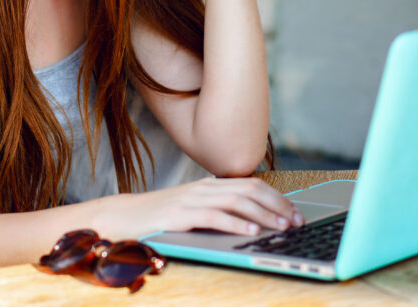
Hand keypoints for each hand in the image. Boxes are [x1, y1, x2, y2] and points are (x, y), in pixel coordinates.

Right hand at [94, 177, 303, 238]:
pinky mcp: (179, 215)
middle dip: (278, 205)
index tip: (295, 213)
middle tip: (297, 221)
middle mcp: (202, 188)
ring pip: (236, 201)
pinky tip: (250, 231)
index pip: (250, 185)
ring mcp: (190, 200)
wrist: (120, 217)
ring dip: (264, 214)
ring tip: (282, 227)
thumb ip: (216, 211)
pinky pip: (213, 216)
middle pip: (249, 189)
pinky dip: (235, 223)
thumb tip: (250, 222)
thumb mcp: (190, 210)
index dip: (276, 198)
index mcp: (208, 186)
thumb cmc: (157, 218)